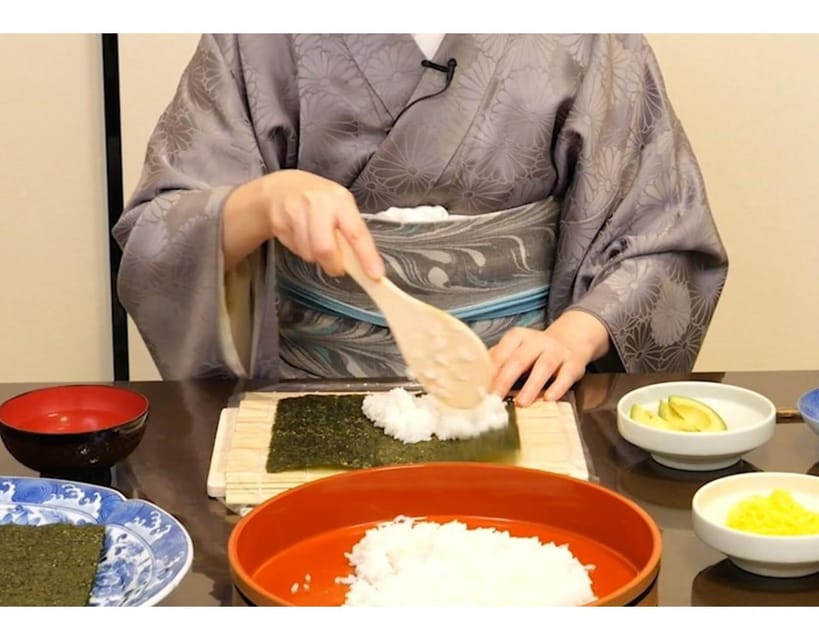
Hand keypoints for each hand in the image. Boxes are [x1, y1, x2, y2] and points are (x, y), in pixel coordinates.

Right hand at [222, 169, 383, 278]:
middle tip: (336, 267)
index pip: (356, 232)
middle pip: (325, 248)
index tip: (375, 275)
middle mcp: (318, 203)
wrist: (280, 188)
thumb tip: (362, 264)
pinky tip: (301, 236)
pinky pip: (295, 250)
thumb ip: (351, 232)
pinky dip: (301, 250)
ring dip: (315, 257)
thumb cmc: (317, 201)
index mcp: (340, 200)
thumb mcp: (339, 206)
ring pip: (308, 253)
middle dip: (332, 265)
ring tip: (315, 241)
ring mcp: (295, 211)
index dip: (366, 256)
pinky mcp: (278, 222)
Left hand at [488, 310, 610, 406]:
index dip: (490, 372)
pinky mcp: (573, 363)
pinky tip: (549, 398)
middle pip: (519, 359)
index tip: (481, 389)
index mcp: (518, 337)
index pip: (501, 353)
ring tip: (522, 402)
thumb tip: (478, 381)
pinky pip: (566, 374)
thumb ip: (499, 362)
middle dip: (505, 379)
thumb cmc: (535, 351)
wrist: (571, 340)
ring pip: (543, 366)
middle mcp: (537, 341)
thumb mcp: (516, 350)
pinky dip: (558, 387)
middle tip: (495, 397)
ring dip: (532, 385)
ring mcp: (556, 351)